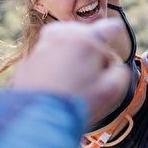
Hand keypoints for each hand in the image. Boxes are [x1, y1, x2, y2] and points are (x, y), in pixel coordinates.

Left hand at [13, 19, 130, 124]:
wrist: (38, 119)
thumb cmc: (78, 103)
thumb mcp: (111, 91)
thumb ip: (120, 73)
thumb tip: (114, 66)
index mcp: (86, 41)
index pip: (107, 28)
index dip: (113, 29)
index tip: (116, 28)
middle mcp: (61, 37)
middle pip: (82, 33)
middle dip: (89, 44)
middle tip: (93, 64)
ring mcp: (41, 47)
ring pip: (60, 40)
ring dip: (69, 48)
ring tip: (74, 66)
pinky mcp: (27, 62)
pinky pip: (44, 56)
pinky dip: (51, 62)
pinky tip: (56, 79)